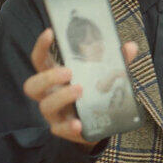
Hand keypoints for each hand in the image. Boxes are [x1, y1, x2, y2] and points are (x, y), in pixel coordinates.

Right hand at [22, 28, 137, 147]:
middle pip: (32, 85)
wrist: (100, 122)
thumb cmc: (96, 92)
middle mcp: (49, 94)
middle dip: (48, 77)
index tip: (51, 32)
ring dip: (61, 97)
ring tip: (80, 89)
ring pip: (45, 106)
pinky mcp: (64, 130)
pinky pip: (60, 130)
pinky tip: (78, 123)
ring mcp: (55, 113)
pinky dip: (68, 127)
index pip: (40, 59)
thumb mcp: (105, 74)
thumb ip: (115, 61)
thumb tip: (130, 47)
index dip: (41, 46)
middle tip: (68, 71)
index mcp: (55, 76)